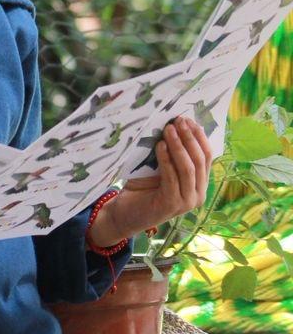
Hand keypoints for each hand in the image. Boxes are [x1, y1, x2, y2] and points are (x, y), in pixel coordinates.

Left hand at [90, 117, 211, 246]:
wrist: (126, 214)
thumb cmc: (141, 189)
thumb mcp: (158, 168)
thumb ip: (169, 154)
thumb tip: (171, 125)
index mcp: (199, 185)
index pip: (207, 157)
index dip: (199, 137)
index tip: (190, 120)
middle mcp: (198, 194)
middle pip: (200, 160)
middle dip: (190, 138)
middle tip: (179, 121)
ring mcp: (187, 201)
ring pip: (188, 168)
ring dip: (179, 146)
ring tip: (168, 129)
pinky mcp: (173, 204)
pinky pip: (172, 177)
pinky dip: (166, 160)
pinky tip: (160, 145)